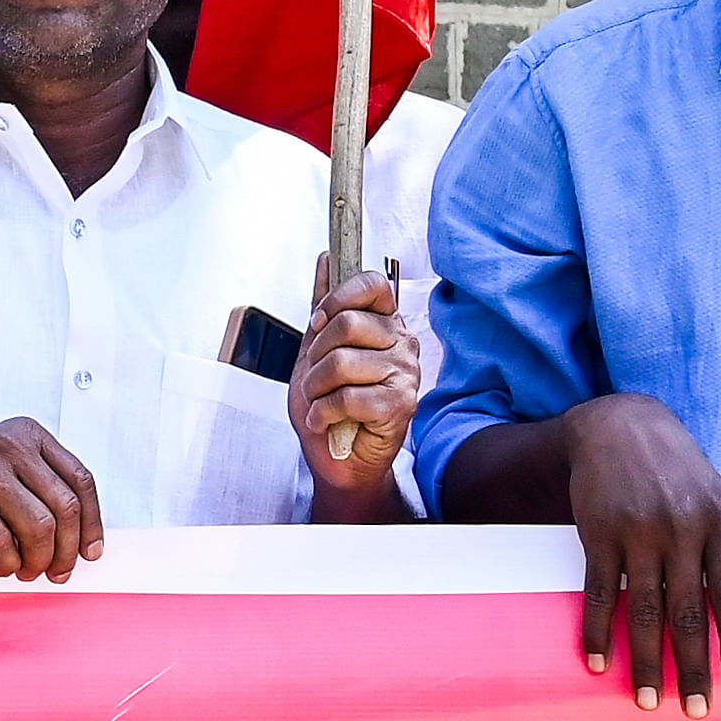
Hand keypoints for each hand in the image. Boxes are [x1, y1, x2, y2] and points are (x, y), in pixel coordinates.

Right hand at [0, 418, 106, 581]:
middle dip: (66, 550)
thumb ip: (41, 491)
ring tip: (24, 571)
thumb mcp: (5, 473)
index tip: (91, 553)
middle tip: (55, 572)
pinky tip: (0, 566)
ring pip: (38, 526)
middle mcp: (8, 444)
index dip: (92, 524)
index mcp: (27, 435)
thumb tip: (82, 538)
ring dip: (36, 561)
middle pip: (64, 507)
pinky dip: (6, 563)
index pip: (80, 481)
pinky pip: (1, 541)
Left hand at [292, 257, 416, 511]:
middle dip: (315, 356)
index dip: (339, 297)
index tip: (319, 321)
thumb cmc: (329, 408)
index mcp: (385, 324)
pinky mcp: (401, 405)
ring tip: (319, 403)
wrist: (336, 461)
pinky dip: (323, 412)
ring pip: (343, 362)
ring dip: (315, 389)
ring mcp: (405, 373)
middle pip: (348, 323)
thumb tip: (326, 259)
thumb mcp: (315, 351)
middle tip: (316, 379)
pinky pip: (348, 396)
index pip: (373, 284)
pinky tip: (326, 420)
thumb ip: (324, 306)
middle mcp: (401, 343)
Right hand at [563, 391, 720, 710]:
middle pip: (689, 610)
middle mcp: (681, 528)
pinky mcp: (598, 532)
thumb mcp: (717, 506)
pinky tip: (600, 663)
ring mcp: (637, 530)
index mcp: (719, 522)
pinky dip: (598, 631)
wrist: (618, 426)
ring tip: (647, 700)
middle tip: (695, 709)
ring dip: (646, 660)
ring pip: (644, 609)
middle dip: (692, 664)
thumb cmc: (677, 473)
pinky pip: (599, 592)